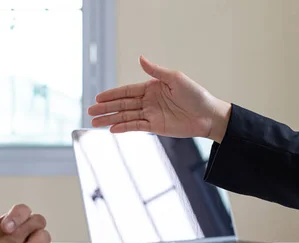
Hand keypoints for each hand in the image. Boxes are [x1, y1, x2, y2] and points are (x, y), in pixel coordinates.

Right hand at [88, 56, 231, 142]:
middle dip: (106, 108)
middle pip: (122, 104)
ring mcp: (151, 114)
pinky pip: (136, 126)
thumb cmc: (195, 94)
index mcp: (151, 87)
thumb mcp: (175, 78)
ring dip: (111, 119)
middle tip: (90, 111)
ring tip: (95, 122)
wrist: (208, 115)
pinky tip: (112, 129)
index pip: (127, 91)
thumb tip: (140, 58)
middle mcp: (148, 101)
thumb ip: (156, 71)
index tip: (98, 98)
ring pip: (126, 116)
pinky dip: (124, 127)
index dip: (112, 94)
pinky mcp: (156, 126)